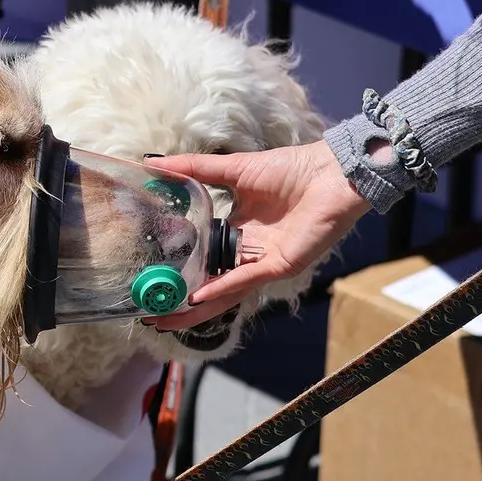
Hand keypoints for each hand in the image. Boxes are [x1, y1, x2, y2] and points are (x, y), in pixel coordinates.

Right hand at [143, 140, 371, 329]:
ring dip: (197, 308)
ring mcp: (263, 261)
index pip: (203, 259)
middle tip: (150, 315)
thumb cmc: (290, 169)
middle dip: (182, 304)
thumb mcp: (233, 169)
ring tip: (168, 318)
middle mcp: (247, 252)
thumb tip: (153, 162)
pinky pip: (246, 279)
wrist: (331, 171)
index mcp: (237, 232)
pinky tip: (199, 296)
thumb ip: (194, 169)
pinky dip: (223, 287)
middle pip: (210, 286)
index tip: (150, 279)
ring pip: (226, 293)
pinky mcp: (280, 264)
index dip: (178, 271)